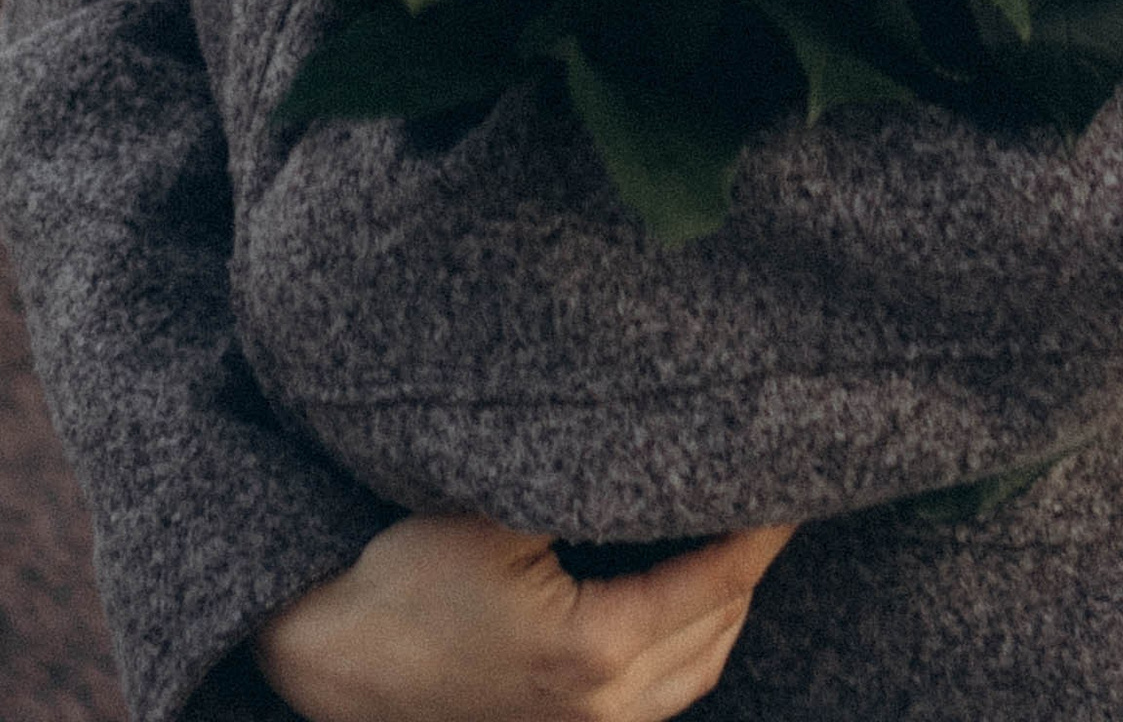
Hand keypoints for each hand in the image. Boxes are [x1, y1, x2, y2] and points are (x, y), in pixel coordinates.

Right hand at [252, 512, 796, 721]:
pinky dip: (688, 648)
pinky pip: (656, 700)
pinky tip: (690, 599)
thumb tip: (659, 428)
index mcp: (593, 652)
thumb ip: (586, 478)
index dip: (760, 526)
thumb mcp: (498, 509)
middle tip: (776, 492)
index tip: (795, 476)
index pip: (715, 582)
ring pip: (695, 675)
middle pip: (717, 630)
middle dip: (752, 561)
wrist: (327, 652)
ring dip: (727, 609)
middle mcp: (600, 713)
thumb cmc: (403, 571)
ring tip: (744, 535)